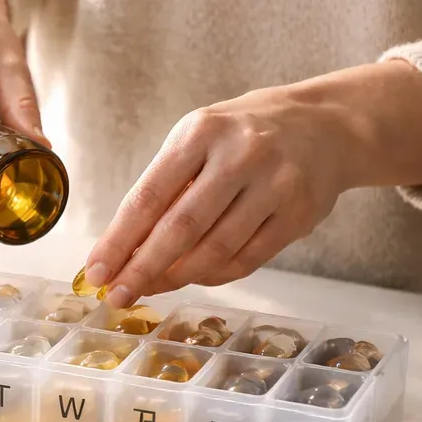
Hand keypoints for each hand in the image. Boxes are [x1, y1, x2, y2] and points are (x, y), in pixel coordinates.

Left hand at [82, 60, 421, 305]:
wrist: (324, 125)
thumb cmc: (242, 136)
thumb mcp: (198, 140)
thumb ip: (165, 189)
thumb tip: (122, 251)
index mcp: (201, 132)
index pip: (149, 195)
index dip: (119, 239)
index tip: (96, 271)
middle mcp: (240, 155)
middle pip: (181, 227)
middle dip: (143, 268)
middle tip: (118, 295)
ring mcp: (274, 185)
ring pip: (216, 249)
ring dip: (178, 277)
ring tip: (151, 288)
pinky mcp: (298, 214)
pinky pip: (248, 259)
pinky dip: (215, 275)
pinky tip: (194, 278)